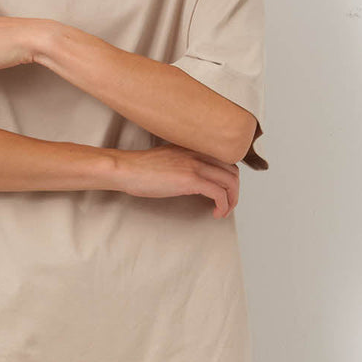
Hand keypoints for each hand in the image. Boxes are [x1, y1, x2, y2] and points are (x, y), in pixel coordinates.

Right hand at [113, 142, 240, 217]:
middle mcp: (198, 154)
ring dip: (232, 200)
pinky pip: (219, 193)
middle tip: (227, 204)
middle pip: (232, 171)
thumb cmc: (141, 168)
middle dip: (234, 191)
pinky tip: (216, 213)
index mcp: (194, 148)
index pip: (225, 160)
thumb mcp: (169, 159)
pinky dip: (223, 205)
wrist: (127, 169)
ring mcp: (196, 165)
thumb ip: (185, 164)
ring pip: (230, 182)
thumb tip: (194, 179)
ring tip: (223, 211)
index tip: (224, 192)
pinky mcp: (191, 180)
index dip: (229, 178)